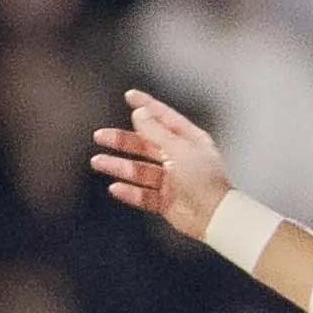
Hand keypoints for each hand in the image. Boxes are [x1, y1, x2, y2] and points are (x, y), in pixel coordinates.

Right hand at [91, 90, 230, 240]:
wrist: (214, 216)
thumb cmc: (204, 179)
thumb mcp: (179, 148)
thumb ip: (156, 131)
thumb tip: (139, 113)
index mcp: (189, 140)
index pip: (164, 118)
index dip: (146, 106)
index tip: (129, 96)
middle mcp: (179, 158)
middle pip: (145, 145)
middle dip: (122, 141)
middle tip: (100, 136)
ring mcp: (172, 180)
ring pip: (140, 170)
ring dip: (119, 166)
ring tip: (98, 162)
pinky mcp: (166, 201)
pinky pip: (143, 194)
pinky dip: (129, 192)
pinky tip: (115, 187)